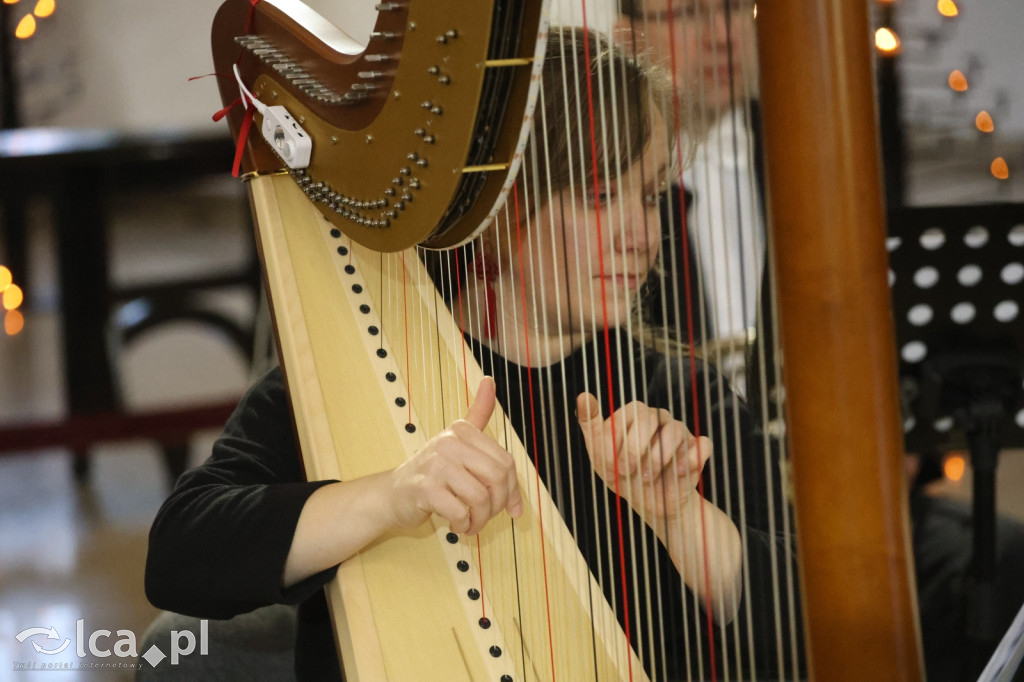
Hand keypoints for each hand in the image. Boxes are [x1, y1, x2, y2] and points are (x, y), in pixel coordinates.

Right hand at [388, 377, 523, 534]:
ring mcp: (436, 464)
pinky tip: (455, 524)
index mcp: (462, 431)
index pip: (506, 462)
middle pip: (497, 478)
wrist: (391, 495)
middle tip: (486, 516)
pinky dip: (462, 524)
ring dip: (479, 519)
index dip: (512, 490)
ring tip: (470, 523)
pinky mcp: (425, 489)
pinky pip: (460, 512)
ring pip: (480, 498)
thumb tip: (489, 379)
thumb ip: (477, 414)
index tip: (509, 507)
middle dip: (497, 506)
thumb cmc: (431, 472)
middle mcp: (449, 442)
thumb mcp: (456, 441)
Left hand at [576, 393, 711, 524]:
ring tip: (648, 477)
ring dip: (657, 458)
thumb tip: (583, 395)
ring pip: (674, 430)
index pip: (625, 415)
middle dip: (634, 449)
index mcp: (634, 415)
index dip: (616, 442)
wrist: (651, 504)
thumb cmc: (624, 475)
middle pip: (648, 418)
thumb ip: (590, 425)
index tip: (609, 465)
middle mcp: (658, 418)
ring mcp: (680, 432)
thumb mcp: (601, 455)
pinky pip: (702, 445)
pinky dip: (691, 459)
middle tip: (627, 471)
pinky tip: (677, 473)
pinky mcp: (697, 449)